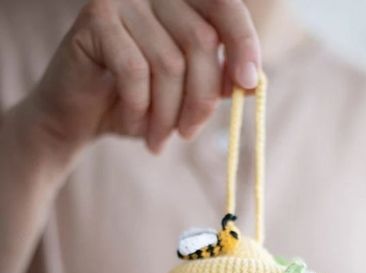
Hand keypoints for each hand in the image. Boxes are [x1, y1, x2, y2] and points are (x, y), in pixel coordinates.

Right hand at [22, 0, 260, 157]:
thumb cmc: (141, 101)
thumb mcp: (188, 93)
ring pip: (169, 62)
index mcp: (185, 0)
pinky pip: (134, 70)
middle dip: (200, 99)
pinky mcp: (96, 16)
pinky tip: (135, 123)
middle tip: (188, 134)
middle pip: (201, 41)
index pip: (226, 8)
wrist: (82, 115)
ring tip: (158, 137)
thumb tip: (254, 84)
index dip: (244, 45)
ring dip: (168, 113)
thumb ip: (218, 81)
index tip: (248, 85)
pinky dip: (140, 107)